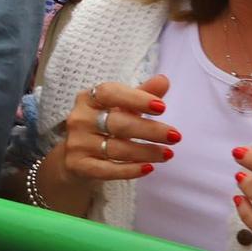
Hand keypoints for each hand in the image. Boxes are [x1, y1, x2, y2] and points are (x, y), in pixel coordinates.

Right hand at [45, 75, 177, 196]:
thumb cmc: (104, 126)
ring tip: (168, 153)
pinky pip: (108, 170)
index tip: (162, 107)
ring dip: (146, 152)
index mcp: (88, 99)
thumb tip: (163, 80)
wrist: (76, 157)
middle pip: (118, 124)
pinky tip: (149, 168)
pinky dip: (130, 170)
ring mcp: (77, 143)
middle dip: (150, 130)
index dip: (136, 99)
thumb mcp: (121, 108)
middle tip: (175, 136)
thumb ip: (141, 95)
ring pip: (117, 149)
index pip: (109, 93)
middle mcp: (79, 119)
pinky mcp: (78, 165)